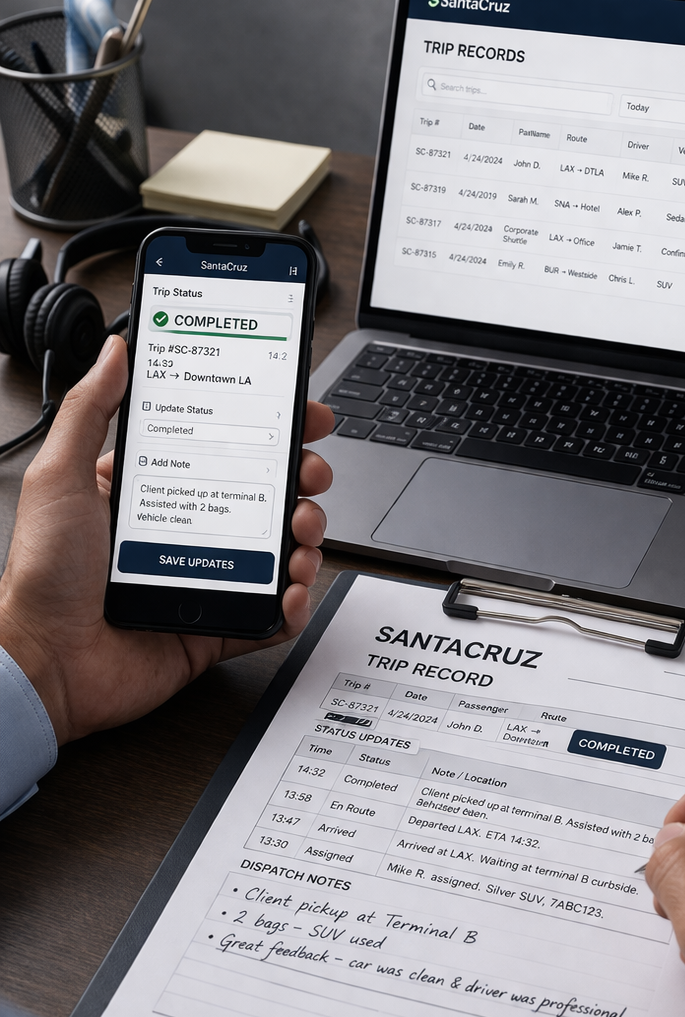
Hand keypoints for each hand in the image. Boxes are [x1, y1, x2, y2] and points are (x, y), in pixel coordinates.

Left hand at [0, 335, 334, 744]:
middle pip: (267, 496)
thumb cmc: (42, 575)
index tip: (302, 418)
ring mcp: (208, 578)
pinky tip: (291, 590)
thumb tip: (115, 353)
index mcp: (156, 492)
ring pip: (280, 551)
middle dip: (303, 481)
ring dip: (307, 537)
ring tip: (302, 533)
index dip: (271, 431)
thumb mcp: (60, 476)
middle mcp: (187, 531)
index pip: (226, 449)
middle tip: (310, 475)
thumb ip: (90, 410)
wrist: (46, 663)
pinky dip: (293, 603)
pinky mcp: (218, 626)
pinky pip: (271, 614)